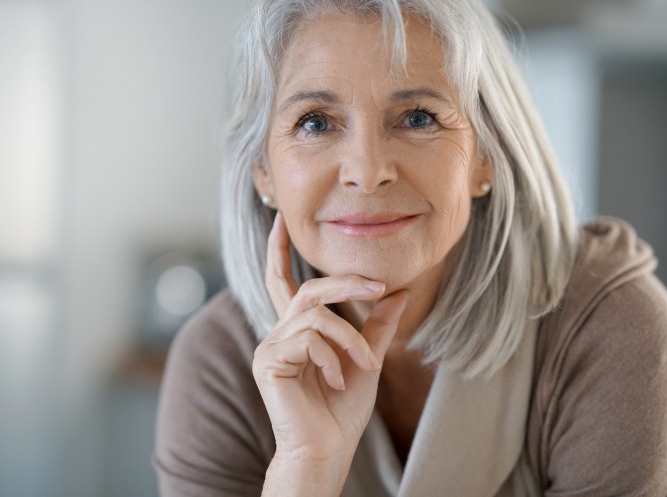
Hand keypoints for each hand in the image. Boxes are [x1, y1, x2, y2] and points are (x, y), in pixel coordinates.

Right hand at [252, 212, 408, 464]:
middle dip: (346, 283)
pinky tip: (336, 382)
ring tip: (365, 366)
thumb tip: (398, 290)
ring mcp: (270, 346)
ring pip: (315, 315)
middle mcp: (279, 333)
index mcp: (298, 330)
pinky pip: (308, 338)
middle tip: (380, 287)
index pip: (284, 281)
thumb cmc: (343, 409)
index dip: (279, 250)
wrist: (328, 448)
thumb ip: (378, 325)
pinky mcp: (267, 361)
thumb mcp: (367, 358)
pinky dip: (332, 358)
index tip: (280, 219)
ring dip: (350, 338)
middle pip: (309, 290)